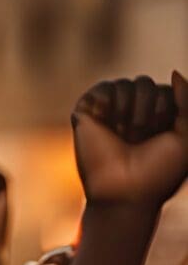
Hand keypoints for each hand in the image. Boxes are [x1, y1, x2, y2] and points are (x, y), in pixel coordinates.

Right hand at [72, 74, 186, 205]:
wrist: (126, 192)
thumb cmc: (160, 170)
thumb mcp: (186, 134)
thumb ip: (186, 101)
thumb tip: (174, 72)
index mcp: (155, 118)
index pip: (166, 90)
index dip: (167, 110)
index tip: (160, 135)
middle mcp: (131, 113)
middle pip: (145, 83)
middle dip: (149, 108)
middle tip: (140, 135)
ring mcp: (108, 113)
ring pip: (125, 84)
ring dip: (130, 108)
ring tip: (123, 132)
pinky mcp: (86, 114)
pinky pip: (102, 88)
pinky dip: (107, 101)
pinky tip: (105, 120)